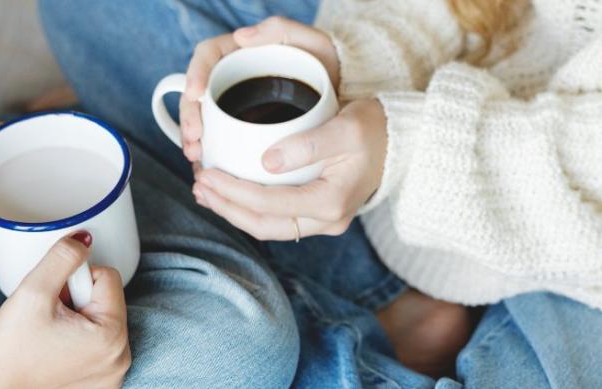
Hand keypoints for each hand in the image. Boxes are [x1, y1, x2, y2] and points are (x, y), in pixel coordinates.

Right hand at [0, 232, 130, 388]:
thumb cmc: (7, 349)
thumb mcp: (33, 291)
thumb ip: (62, 256)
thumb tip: (84, 238)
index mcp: (113, 336)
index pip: (107, 277)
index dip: (73, 279)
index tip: (52, 299)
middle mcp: (121, 358)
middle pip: (106, 300)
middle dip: (76, 300)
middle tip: (47, 317)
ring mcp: (113, 373)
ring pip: (101, 320)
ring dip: (77, 319)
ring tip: (49, 334)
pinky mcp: (102, 383)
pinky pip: (98, 344)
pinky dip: (79, 340)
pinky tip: (55, 349)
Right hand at [179, 16, 339, 161]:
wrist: (342, 101)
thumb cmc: (327, 68)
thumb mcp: (313, 43)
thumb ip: (282, 30)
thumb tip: (241, 37)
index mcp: (242, 54)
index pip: (209, 55)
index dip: (196, 71)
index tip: (196, 93)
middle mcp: (233, 78)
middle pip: (199, 92)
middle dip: (190, 115)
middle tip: (195, 138)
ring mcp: (235, 105)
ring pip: (204, 120)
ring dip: (194, 140)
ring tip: (198, 157)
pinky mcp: (241, 128)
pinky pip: (218, 140)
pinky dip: (210, 155)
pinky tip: (209, 169)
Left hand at [192, 99, 386, 239]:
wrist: (402, 141)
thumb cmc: (375, 129)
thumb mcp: (345, 128)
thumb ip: (308, 145)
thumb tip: (265, 161)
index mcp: (331, 202)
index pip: (269, 203)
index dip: (233, 192)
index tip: (207, 174)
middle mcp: (328, 220)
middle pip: (263, 225)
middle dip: (226, 207)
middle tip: (199, 185)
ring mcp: (324, 221)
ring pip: (268, 227)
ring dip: (234, 212)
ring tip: (206, 192)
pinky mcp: (319, 213)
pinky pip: (277, 219)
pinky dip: (250, 209)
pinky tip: (231, 193)